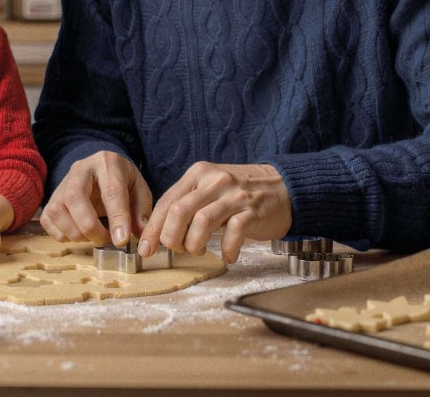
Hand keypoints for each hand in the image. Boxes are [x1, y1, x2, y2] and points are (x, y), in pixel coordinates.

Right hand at [39, 150, 152, 247]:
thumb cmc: (122, 181)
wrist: (102, 170)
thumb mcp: (139, 190)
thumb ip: (141, 212)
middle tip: (105, 240)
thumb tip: (142, 235)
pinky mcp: (52, 197)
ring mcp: (63, 182)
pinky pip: (48, 219)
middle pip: (74, 197)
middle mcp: (80, 169)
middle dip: (89, 225)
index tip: (122, 240)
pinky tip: (79, 234)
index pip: (111, 190)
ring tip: (93, 236)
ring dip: (75, 232)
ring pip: (57, 210)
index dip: (117, 217)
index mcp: (107, 163)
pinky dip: (62, 234)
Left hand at [138, 162, 291, 264]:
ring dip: (194, 244)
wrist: (283, 187)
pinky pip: (233, 232)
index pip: (167, 201)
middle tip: (177, 250)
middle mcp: (214, 180)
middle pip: (179, 211)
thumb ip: (187, 203)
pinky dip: (226, 249)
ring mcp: (234, 195)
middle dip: (171, 238)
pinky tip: (227, 256)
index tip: (146, 249)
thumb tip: (159, 231)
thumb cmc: (239, 193)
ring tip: (199, 251)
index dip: (153, 228)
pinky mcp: (252, 211)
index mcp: (198, 173)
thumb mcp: (210, 188)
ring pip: (201, 222)